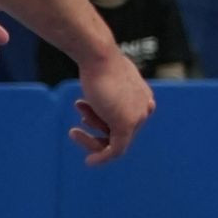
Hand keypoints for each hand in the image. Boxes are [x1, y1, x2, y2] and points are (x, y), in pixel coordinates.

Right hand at [71, 46, 155, 163]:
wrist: (98, 56)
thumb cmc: (98, 63)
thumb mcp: (106, 77)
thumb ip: (109, 93)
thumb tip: (100, 105)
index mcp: (142, 96)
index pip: (125, 118)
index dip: (102, 121)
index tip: (84, 118)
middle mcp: (144, 107)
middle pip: (119, 130)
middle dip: (94, 128)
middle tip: (75, 129)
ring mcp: (137, 117)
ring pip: (114, 141)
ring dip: (90, 139)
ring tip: (73, 132)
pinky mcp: (126, 125)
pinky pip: (115, 150)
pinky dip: (102, 157)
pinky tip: (89, 162)